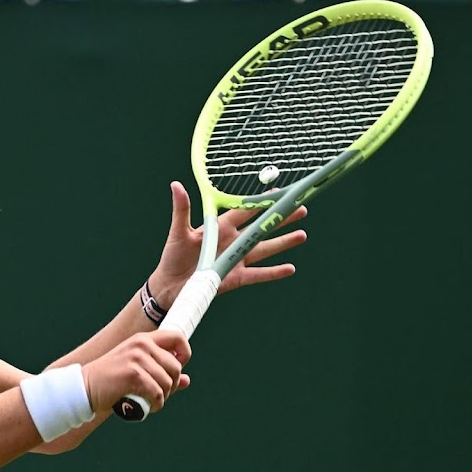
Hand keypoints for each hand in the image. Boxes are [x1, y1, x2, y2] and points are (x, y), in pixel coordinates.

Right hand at [81, 332, 191, 413]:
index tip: (176, 372)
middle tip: (160, 394)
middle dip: (172, 385)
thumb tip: (187, 380)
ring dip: (163, 397)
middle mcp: (141, 344)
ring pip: (168, 382)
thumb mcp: (137, 370)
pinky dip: (157, 404)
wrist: (85, 388)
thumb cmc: (110, 380)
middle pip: (175, 366)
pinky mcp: (133, 374)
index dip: (184, 355)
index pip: (177, 337)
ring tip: (152, 402)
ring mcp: (137, 358)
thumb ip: (161, 372)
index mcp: (143, 339)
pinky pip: (157, 393)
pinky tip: (150, 407)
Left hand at [148, 181, 307, 302]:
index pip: (245, 211)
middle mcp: (232, 241)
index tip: (280, 192)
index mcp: (220, 227)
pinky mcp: (236, 278)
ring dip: (283, 243)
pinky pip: (259, 275)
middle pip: (261, 227)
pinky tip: (290, 268)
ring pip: (265, 249)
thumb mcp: (178, 232)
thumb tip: (176, 184)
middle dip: (281, 219)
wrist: (170, 286)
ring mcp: (236, 260)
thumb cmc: (173, 256)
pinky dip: (274, 272)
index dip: (262, 202)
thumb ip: (182, 209)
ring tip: (302, 235)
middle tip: (301, 208)